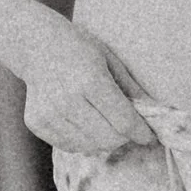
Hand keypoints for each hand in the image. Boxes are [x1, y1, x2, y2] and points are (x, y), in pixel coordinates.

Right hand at [16, 8, 148, 155]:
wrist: (35, 44)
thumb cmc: (78, 48)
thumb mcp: (110, 59)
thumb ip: (132, 89)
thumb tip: (156, 114)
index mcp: (90, 80)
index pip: (123, 121)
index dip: (141, 132)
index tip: (149, 136)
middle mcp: (68, 99)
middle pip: (108, 139)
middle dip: (123, 137)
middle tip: (124, 126)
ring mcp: (49, 113)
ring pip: (89, 146)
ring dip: (102, 140)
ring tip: (102, 122)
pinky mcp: (37, 123)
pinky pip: (69, 146)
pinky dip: (81, 140)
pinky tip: (81, 121)